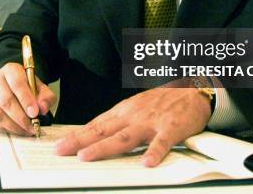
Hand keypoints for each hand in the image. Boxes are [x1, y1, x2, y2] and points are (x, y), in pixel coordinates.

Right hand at [0, 62, 55, 134]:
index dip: (26, 99)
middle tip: (32, 125)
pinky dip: (7, 128)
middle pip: (5, 100)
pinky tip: (18, 129)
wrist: (14, 86)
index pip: (17, 83)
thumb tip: (43, 108)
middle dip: (21, 117)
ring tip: (27, 129)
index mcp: (11, 70)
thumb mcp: (41, 88)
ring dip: (14, 125)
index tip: (35, 113)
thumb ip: (46, 96)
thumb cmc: (27, 87)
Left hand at [55, 79, 211, 166]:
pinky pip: (162, 142)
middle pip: (103, 130)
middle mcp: (133, 116)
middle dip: (80, 141)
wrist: (193, 89)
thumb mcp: (135, 107)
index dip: (77, 135)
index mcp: (123, 112)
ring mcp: (151, 122)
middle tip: (61, 150)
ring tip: (88, 156)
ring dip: (105, 147)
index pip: (96, 125)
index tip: (59, 145)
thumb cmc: (162, 102)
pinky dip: (155, 152)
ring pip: (125, 137)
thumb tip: (93, 134)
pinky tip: (147, 163)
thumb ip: (117, 121)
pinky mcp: (171, 128)